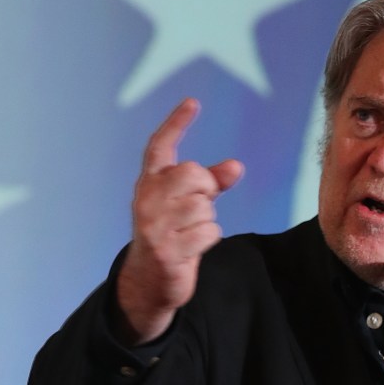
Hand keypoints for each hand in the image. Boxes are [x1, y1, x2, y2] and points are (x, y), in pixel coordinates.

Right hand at [115, 98, 243, 343]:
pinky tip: (192, 247)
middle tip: (195, 207)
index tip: (193, 103)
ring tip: (189, 231)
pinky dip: (209, 240)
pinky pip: (209, 232)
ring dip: (206, 220)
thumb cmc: (170, 233)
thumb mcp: (186, 203)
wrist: (147, 281)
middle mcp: (146, 200)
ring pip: (203, 206)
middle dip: (205, 189)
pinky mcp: (168, 250)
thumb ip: (210, 183)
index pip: (160, 147)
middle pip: (192, 174)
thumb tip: (237, 166)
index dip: (176, 124)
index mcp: (149, 183)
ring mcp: (154, 225)